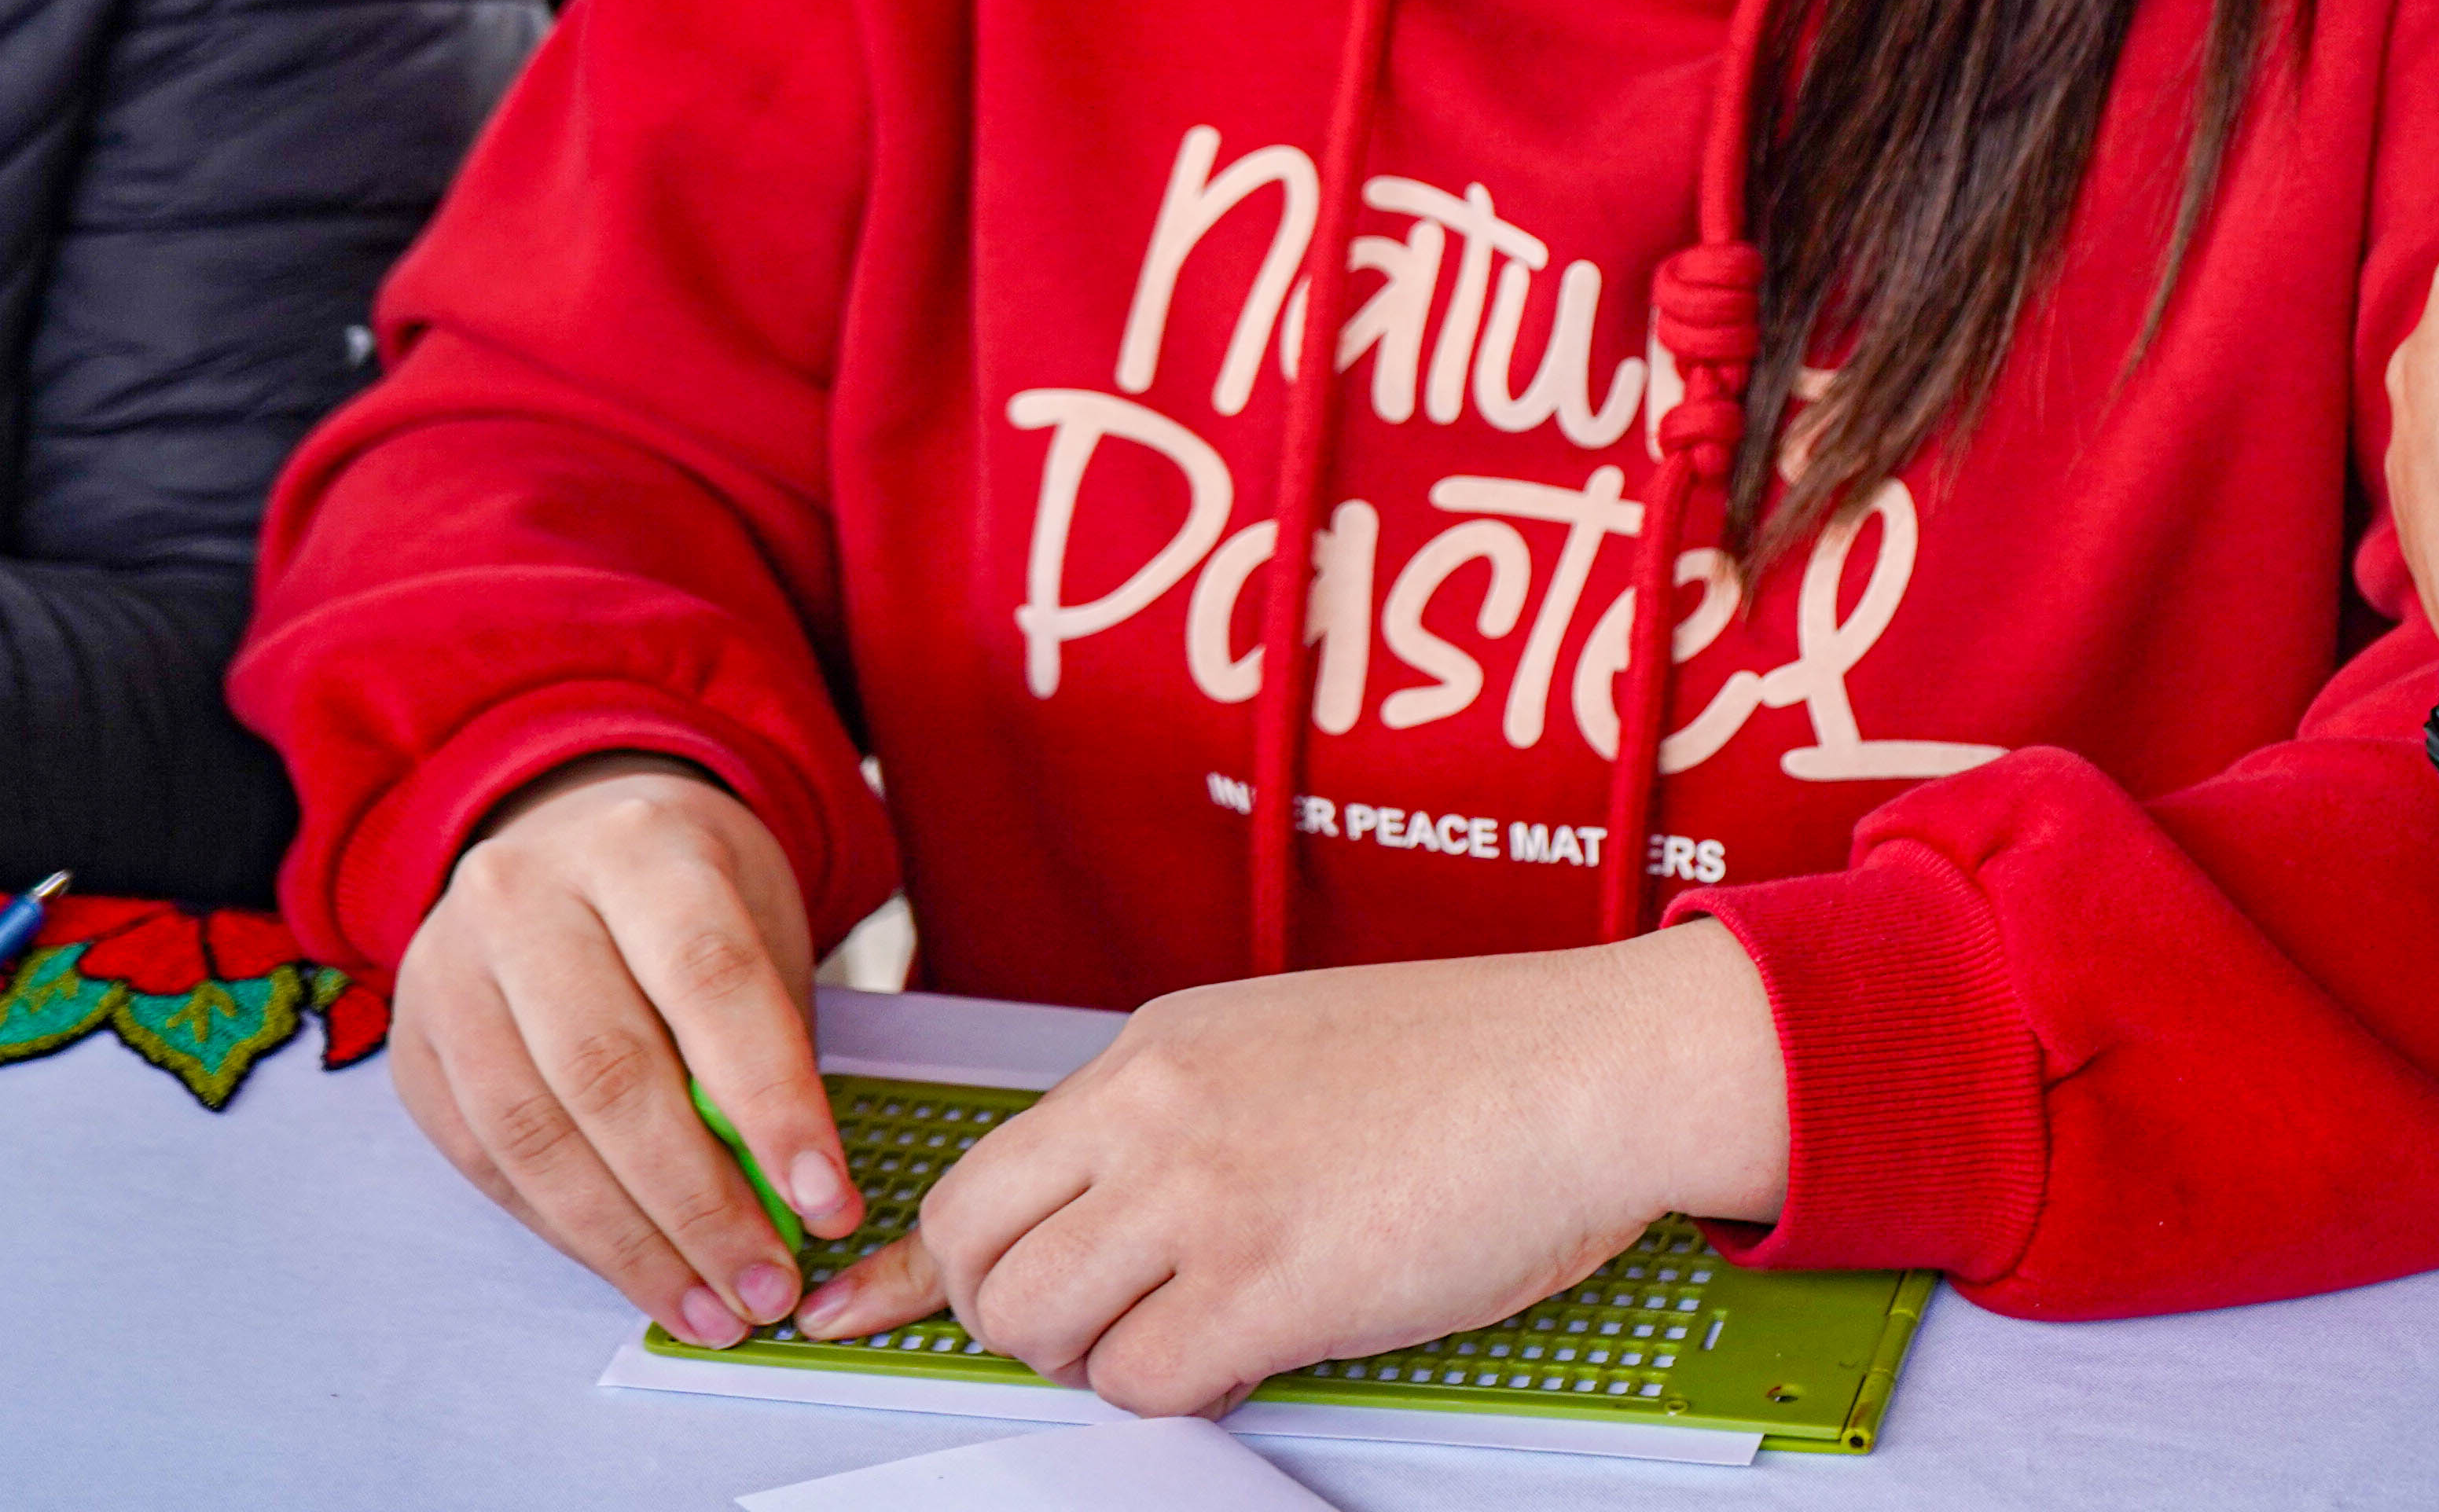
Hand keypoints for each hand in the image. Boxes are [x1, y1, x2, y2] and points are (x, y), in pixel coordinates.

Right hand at [390, 752, 858, 1347]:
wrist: (569, 837)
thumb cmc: (689, 898)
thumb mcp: (754, 927)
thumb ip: (762, 1049)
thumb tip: (787, 1206)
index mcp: (638, 844)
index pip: (710, 981)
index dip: (772, 1105)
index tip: (827, 1202)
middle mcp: (524, 894)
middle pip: (611, 1072)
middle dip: (699, 1203)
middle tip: (767, 1285)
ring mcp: (449, 967)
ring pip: (535, 1133)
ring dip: (630, 1242)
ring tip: (709, 1307)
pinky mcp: (413, 1044)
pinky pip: (490, 1161)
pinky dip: (570, 1229)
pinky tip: (636, 1269)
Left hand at [801, 917, 1789, 1415]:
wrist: (1592, 1064)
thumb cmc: (1473, 1064)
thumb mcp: (1279, 1047)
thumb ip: (1175, 1120)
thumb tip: (1102, 1213)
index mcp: (1156, 1053)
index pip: (981, 1167)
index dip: (909, 1262)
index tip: (846, 1309)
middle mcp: (1158, 1114)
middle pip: (982, 1251)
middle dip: (1014, 1315)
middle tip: (1100, 1326)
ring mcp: (1208, 1195)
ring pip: (1043, 1323)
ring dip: (1098, 1357)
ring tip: (1194, 1332)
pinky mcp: (1272, 1281)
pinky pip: (1146, 1381)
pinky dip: (1180, 1391)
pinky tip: (1257, 1347)